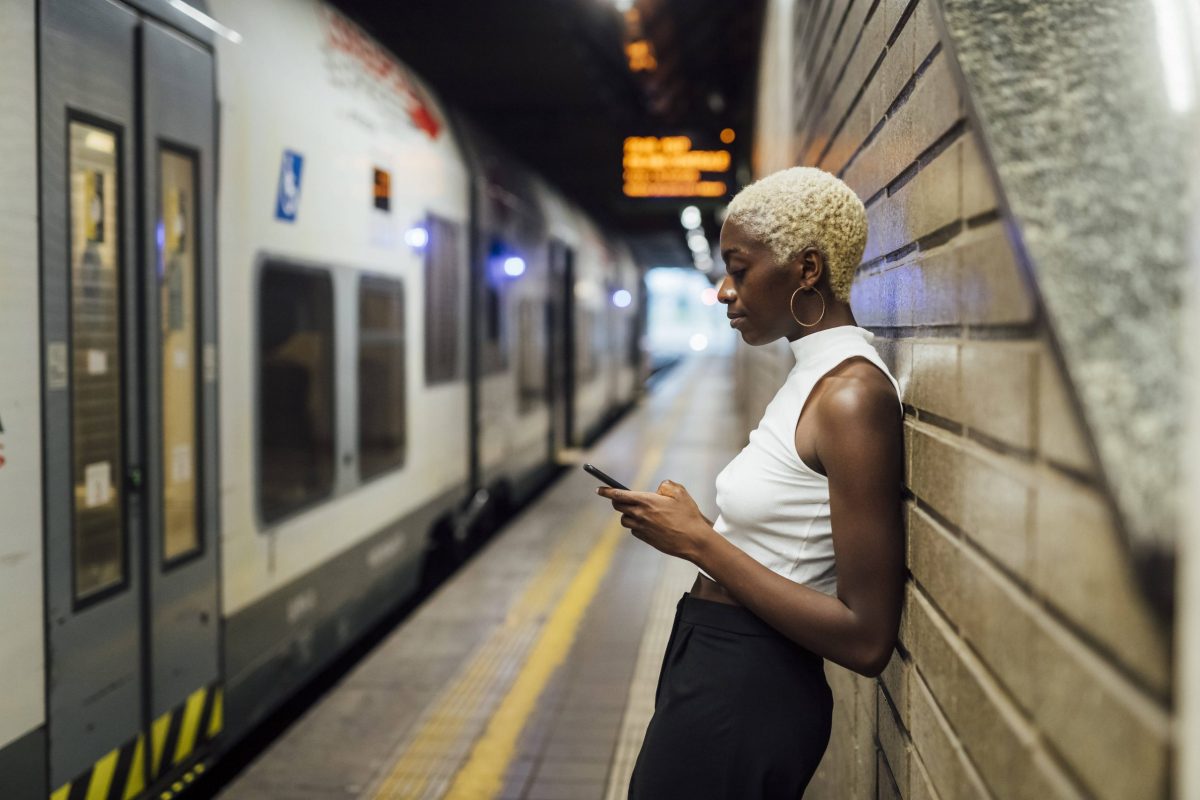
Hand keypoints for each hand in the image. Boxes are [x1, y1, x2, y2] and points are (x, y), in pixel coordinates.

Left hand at [596, 480, 711, 561]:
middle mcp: (640, 515)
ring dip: (627, 514)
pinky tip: (648, 523)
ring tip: (638, 511)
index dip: (606, 491)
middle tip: (621, 498)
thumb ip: (666, 485)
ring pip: (624, 520)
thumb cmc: (688, 515)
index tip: (599, 489)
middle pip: (618, 507)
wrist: (693, 540)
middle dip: (617, 501)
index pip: (619, 494)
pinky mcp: (645, 539)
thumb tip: (658, 489)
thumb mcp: (680, 492)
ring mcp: (641, 528)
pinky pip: (634, 530)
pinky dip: (636, 525)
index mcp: (646, 501)